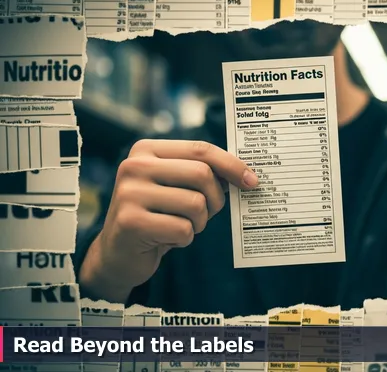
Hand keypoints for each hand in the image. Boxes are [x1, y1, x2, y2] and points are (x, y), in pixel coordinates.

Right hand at [79, 140, 258, 302]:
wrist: (119, 253)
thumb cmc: (158, 215)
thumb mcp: (176, 186)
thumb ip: (202, 174)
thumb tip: (247, 175)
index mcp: (146, 150)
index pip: (201, 149)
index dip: (232, 165)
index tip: (252, 181)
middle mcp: (134, 166)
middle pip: (202, 174)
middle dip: (215, 199)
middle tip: (207, 213)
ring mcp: (129, 193)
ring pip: (196, 204)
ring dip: (199, 222)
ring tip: (181, 225)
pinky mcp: (131, 222)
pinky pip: (183, 229)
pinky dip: (184, 238)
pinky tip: (166, 238)